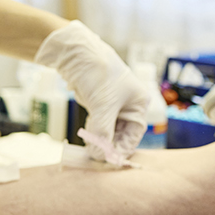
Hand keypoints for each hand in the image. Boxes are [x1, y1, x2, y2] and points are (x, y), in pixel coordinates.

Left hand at [35, 20, 147, 159]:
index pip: (135, 133)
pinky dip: (94, 131)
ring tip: (89, 149)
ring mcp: (113, 104)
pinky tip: (87, 137)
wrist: (76, 53)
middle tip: (96, 157)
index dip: (123, 147)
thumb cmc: (97, 74)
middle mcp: (129, 104)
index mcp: (138, 103)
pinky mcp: (98, 103)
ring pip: (109, 129)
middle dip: (109, 144)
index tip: (110, 160)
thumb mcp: (103, 106)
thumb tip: (100, 155)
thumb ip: (103, 132)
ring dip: (100, 139)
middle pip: (122, 132)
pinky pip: (99, 123)